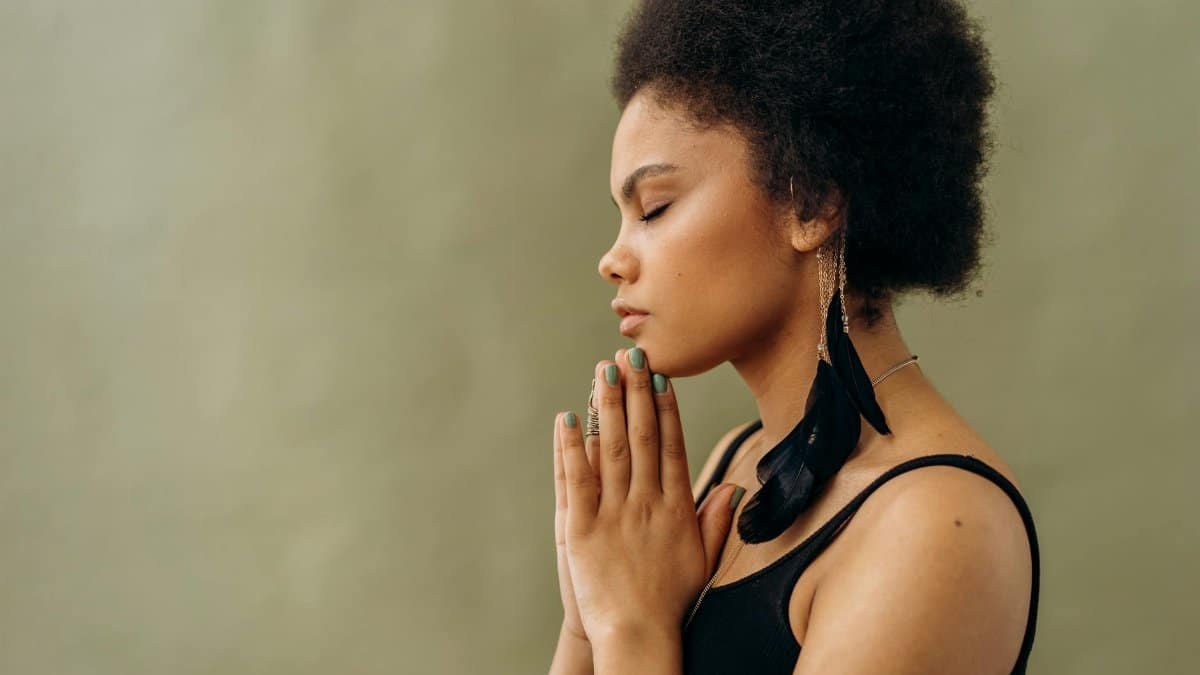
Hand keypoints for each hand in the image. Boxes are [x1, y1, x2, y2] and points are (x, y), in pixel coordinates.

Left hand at [552, 346, 741, 642]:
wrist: (639, 636)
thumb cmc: (671, 602)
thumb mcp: (702, 560)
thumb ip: (715, 520)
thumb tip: (732, 487)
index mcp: (676, 508)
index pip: (671, 446)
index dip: (665, 409)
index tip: (661, 377)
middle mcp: (647, 504)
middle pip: (641, 437)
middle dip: (636, 392)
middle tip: (632, 354)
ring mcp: (614, 514)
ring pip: (610, 449)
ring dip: (606, 407)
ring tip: (602, 371)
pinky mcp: (582, 529)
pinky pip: (577, 480)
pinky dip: (571, 448)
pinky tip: (566, 419)